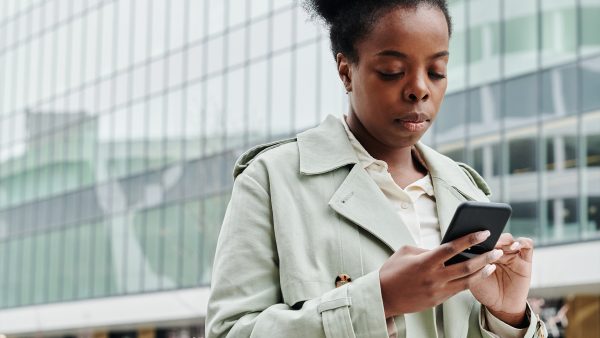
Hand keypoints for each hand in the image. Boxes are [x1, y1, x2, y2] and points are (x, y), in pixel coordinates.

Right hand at [379, 230, 502, 317]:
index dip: (469, 239)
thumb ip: (426, 249)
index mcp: (425, 262)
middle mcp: (434, 277)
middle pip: (466, 267)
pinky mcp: (438, 300)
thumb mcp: (406, 252)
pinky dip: (471, 281)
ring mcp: (437, 290)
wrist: (383, 297)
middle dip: (485, 257)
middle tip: (497, 250)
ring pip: (467, 281)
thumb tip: (445, 249)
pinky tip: (479, 274)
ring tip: (494, 263)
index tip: (484, 232)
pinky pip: (459, 289)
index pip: (452, 248)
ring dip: (483, 271)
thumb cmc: (392, 271)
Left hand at [469, 233, 532, 326]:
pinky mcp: (525, 260)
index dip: (477, 235)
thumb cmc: (484, 290)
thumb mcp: (472, 276)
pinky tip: (514, 246)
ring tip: (499, 243)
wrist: (500, 306)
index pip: (482, 237)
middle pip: (496, 235)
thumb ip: (469, 263)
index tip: (472, 234)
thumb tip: (460, 247)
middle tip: (486, 238)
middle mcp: (498, 251)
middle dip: (491, 236)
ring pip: (510, 238)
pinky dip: (521, 242)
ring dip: (504, 239)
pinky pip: (527, 244)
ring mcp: (512, 254)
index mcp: (484, 252)